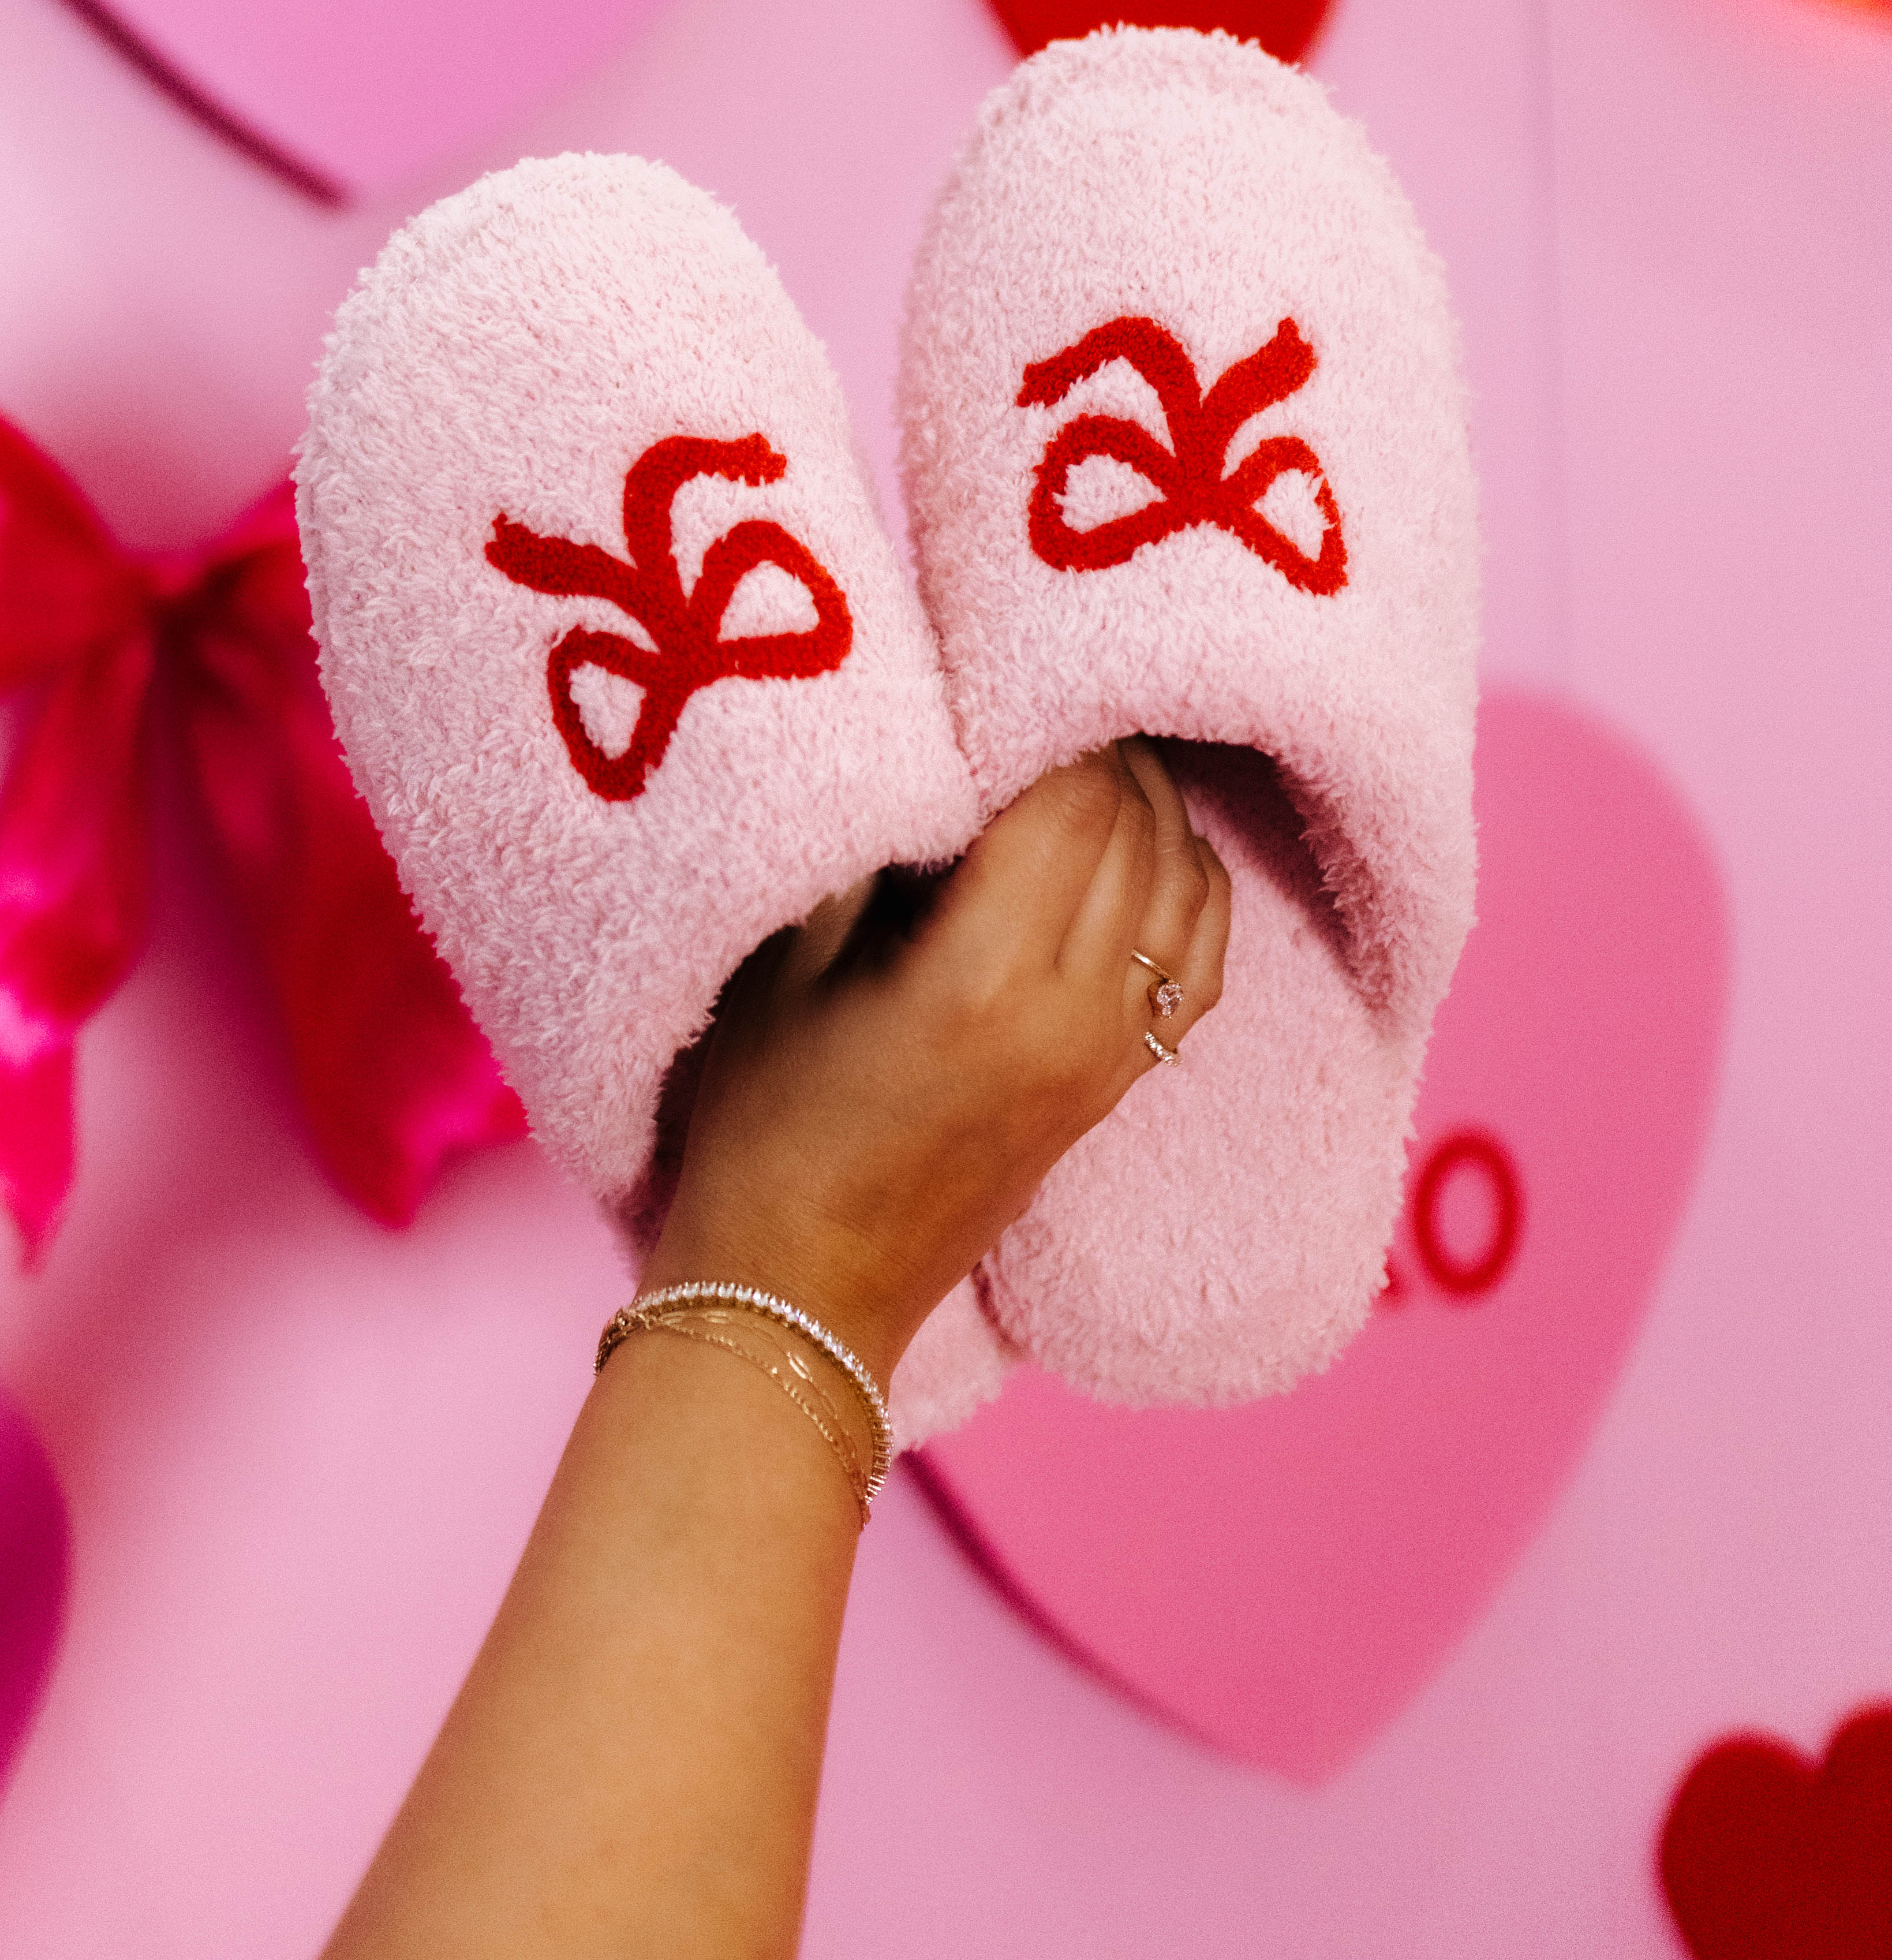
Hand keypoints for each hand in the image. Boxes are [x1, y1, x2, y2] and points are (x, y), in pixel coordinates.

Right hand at [646, 741, 1231, 1386]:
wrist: (801, 1291)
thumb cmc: (761, 1127)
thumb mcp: (780, 969)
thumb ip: (861, 854)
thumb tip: (926, 749)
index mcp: (984, 980)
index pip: (1071, 800)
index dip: (1050, 718)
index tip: (1006, 668)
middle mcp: (1072, 1016)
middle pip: (1137, 827)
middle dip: (1104, 745)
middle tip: (1046, 687)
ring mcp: (1106, 1057)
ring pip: (1185, 885)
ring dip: (1152, 804)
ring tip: (1092, 749)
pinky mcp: (1115, 1086)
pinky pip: (1198, 961)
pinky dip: (1189, 885)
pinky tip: (1149, 843)